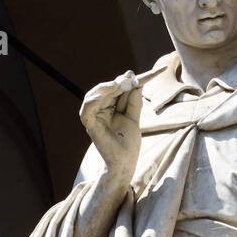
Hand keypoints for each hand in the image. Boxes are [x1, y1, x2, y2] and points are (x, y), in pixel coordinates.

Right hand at [79, 70, 142, 184]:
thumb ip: (134, 101)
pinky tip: (103, 94)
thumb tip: (135, 81)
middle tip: (132, 78)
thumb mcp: (134, 118)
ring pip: (96, 95)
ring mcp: (95, 116)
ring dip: (107, 87)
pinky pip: (86, 110)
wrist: (125, 163)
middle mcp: (101, 109)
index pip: (120, 89)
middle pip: (109, 89)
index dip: (133, 81)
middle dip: (120, 83)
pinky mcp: (90, 125)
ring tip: (120, 84)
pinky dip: (92, 101)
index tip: (150, 73)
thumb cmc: (128, 143)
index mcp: (111, 107)